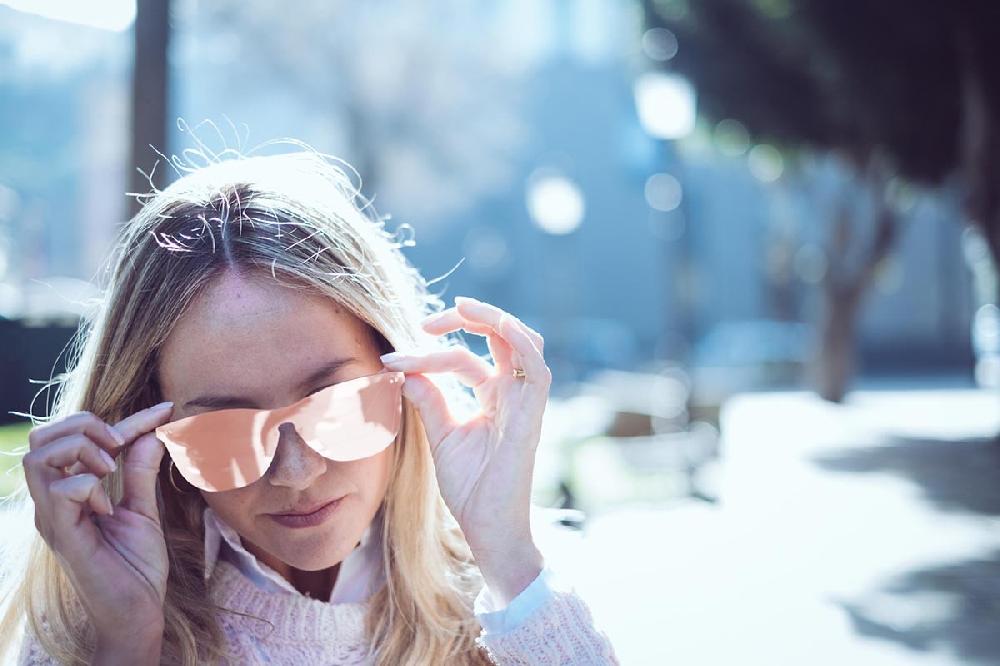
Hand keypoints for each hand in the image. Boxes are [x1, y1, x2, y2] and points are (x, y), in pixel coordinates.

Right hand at [22, 402, 175, 645]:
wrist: (137, 611)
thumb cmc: (136, 566)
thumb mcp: (144, 510)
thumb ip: (141, 472)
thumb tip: (153, 433)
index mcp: (68, 493)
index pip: (79, 436)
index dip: (125, 418)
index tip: (166, 411)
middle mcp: (52, 502)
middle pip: (39, 438)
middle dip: (84, 426)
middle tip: (118, 448)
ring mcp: (53, 518)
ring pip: (38, 457)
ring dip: (82, 452)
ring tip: (109, 473)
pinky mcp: (63, 537)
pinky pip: (61, 492)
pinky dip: (89, 487)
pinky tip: (107, 509)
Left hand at [380, 296, 550, 602]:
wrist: (486, 526)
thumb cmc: (470, 487)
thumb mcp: (441, 435)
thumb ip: (429, 400)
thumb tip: (405, 370)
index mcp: (494, 397)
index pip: (465, 358)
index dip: (427, 354)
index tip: (391, 360)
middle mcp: (513, 394)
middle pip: (501, 337)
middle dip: (468, 319)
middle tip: (429, 322)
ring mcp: (525, 402)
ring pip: (524, 341)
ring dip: (494, 318)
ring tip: (460, 308)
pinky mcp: (531, 414)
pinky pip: (535, 366)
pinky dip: (518, 339)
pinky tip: (493, 324)